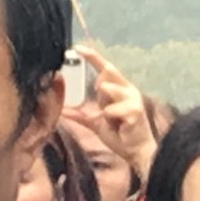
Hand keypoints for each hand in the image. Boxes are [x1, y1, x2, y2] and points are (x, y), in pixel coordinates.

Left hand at [74, 49, 159, 196]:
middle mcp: (128, 89)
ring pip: (106, 90)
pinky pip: (110, 109)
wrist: (136, 152)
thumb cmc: (121, 135)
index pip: (105, 68)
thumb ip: (81, 115)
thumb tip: (63, 111)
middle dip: (100, 90)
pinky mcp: (135, 109)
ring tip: (115, 121)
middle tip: (104, 109)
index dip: (92, 57)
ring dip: (104, 108)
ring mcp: (133, 97)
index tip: (77, 48)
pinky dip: (110, 119)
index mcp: (120, 89)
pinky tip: (120, 127)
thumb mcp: (97, 123)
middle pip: (106, 74)